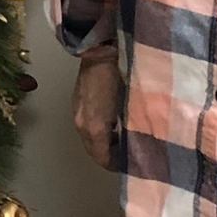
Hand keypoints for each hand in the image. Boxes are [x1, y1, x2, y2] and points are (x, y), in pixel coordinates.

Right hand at [70, 49, 121, 169]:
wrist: (100, 50)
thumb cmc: (120, 77)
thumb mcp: (131, 106)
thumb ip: (133, 129)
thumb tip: (139, 143)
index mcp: (95, 128)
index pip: (103, 159)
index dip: (117, 165)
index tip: (132, 165)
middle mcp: (82, 124)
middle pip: (94, 151)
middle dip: (110, 156)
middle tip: (128, 154)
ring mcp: (76, 113)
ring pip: (89, 139)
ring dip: (104, 143)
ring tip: (122, 139)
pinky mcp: (76, 102)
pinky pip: (86, 126)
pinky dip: (98, 131)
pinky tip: (112, 123)